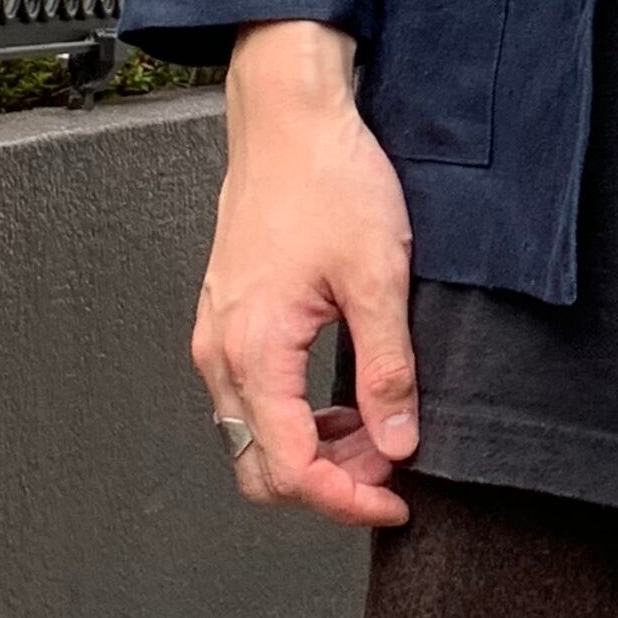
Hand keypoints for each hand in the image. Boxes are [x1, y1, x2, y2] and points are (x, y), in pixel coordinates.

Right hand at [190, 19, 420, 528]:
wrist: (288, 117)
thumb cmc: (328, 179)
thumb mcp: (378, 276)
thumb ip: (388, 368)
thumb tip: (398, 440)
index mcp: (254, 351)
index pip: (289, 467)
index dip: (346, 499)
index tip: (395, 501)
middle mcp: (221, 352)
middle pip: (261, 465)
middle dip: (329, 481)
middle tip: (392, 465)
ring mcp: (218, 334)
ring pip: (255, 433)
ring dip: (316, 448)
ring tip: (379, 426)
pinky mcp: (229, 317)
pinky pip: (253, 396)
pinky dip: (299, 414)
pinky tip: (345, 395)